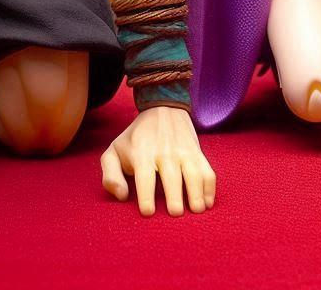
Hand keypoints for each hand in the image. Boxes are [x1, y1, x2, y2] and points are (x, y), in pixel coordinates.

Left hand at [100, 106, 215, 215]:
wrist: (162, 107)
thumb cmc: (135, 139)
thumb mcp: (115, 151)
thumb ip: (110, 175)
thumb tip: (122, 196)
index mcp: (142, 154)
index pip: (144, 177)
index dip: (146, 196)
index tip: (148, 212)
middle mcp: (164, 152)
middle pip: (172, 177)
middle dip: (175, 197)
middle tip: (175, 213)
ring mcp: (184, 152)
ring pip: (194, 174)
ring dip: (196, 194)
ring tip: (195, 210)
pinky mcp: (197, 153)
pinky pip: (208, 172)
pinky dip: (210, 189)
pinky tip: (207, 203)